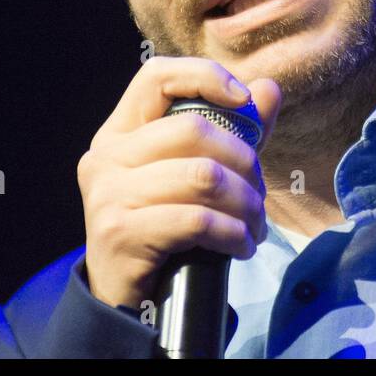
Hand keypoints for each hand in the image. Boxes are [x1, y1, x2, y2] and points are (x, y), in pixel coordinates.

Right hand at [76, 56, 280, 310]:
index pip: (156, 76)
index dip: (204, 77)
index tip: (243, 100)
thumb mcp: (195, 173)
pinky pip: (197, 219)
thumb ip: (232, 130)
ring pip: (203, 176)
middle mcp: (106, 156)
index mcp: (120, 131)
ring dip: (246, 204)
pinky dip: (232, 233)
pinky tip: (241, 246)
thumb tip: (269, 88)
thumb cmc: (164, 228)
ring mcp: (108, 194)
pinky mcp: (119, 232)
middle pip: (194, 130)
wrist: (123, 300)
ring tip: (254, 225)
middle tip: (258, 195)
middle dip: (244, 163)